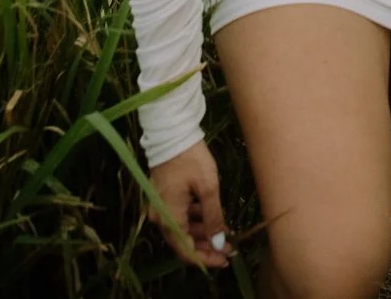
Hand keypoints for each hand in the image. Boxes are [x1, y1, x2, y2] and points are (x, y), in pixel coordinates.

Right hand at [148, 141, 228, 269]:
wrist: (172, 132)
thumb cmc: (191, 158)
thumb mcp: (208, 187)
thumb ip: (213, 218)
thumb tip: (218, 243)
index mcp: (168, 218)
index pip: (186, 251)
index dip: (206, 258)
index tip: (224, 259)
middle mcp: (160, 217)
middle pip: (184, 241)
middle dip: (207, 246)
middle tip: (229, 247)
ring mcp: (161, 207)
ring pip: (183, 228)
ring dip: (204, 232)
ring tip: (226, 232)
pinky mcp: (165, 197)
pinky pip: (180, 216)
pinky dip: (197, 219)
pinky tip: (214, 217)